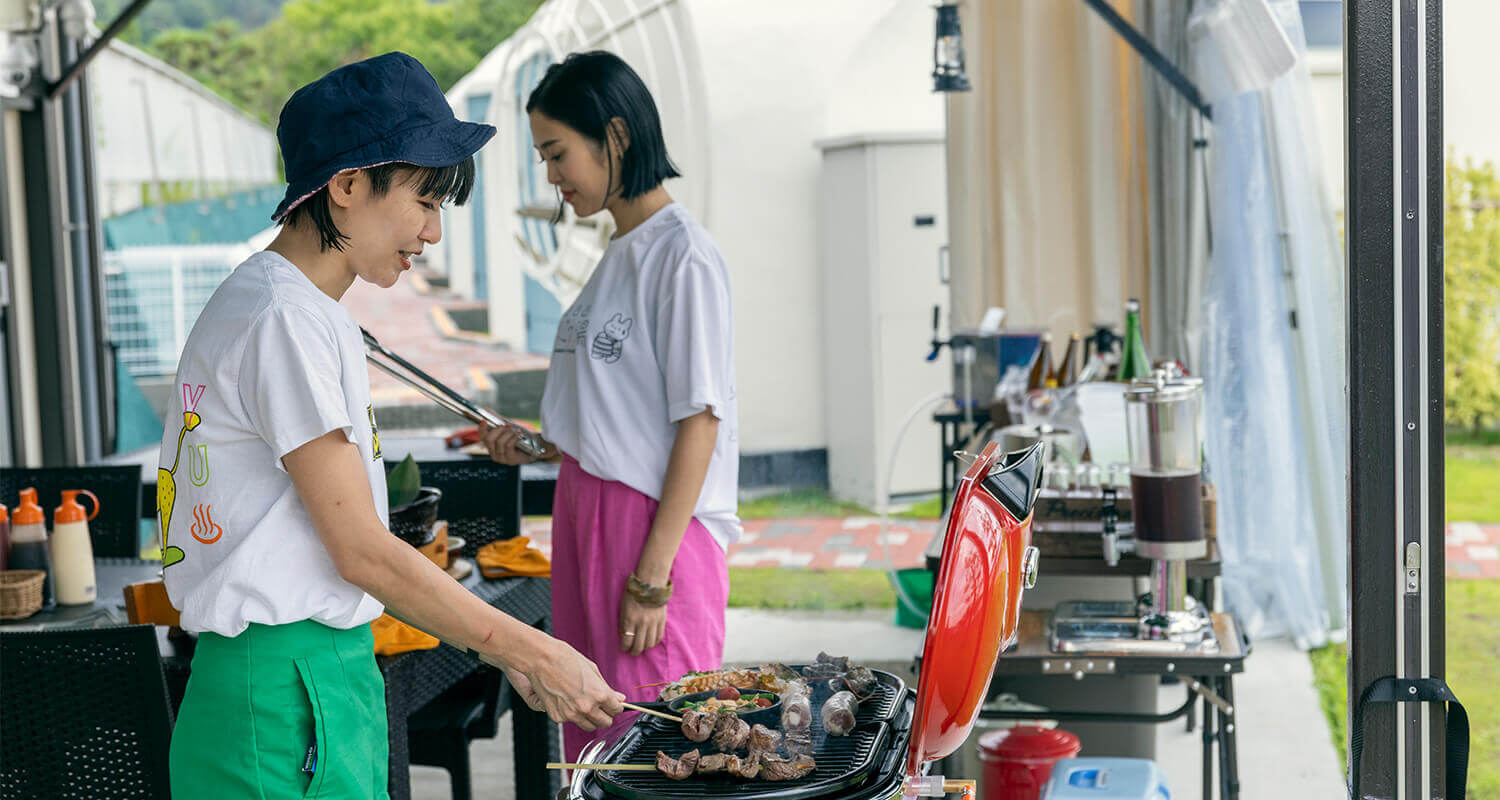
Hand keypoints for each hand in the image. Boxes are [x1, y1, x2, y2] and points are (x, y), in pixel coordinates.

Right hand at [480, 421, 553, 464]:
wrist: (537, 445)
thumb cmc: (523, 436)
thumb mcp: (509, 426)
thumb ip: (497, 419)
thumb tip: (485, 409)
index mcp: (492, 446)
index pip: (483, 437)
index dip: (481, 429)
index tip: (484, 420)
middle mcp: (494, 453)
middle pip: (489, 439)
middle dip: (498, 430)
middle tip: (507, 426)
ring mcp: (502, 458)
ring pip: (500, 442)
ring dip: (510, 434)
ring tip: (517, 432)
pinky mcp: (510, 460)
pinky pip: (508, 446)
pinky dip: (514, 438)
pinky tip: (519, 436)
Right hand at [510, 636, 624, 729]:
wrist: (540, 659)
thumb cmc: (565, 658)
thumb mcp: (592, 669)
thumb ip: (607, 688)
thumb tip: (619, 698)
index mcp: (599, 694)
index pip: (616, 710)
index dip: (615, 706)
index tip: (613, 704)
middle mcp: (586, 707)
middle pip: (605, 723)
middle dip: (606, 715)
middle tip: (601, 707)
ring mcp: (571, 715)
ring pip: (589, 726)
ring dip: (591, 718)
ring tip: (584, 704)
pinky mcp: (557, 717)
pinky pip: (570, 721)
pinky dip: (572, 715)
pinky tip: (568, 701)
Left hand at [619, 592, 667, 655]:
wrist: (649, 585)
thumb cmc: (633, 596)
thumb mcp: (623, 609)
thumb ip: (624, 623)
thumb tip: (624, 636)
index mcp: (630, 619)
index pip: (627, 641)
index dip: (624, 647)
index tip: (624, 648)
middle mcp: (642, 623)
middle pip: (638, 646)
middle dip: (634, 651)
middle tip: (632, 652)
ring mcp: (653, 623)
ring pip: (649, 644)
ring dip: (644, 648)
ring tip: (641, 648)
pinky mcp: (661, 621)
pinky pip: (658, 637)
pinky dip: (654, 642)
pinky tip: (650, 642)